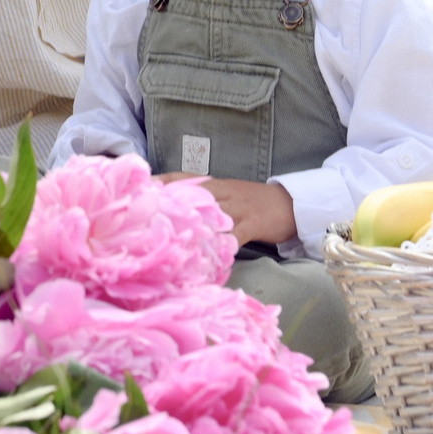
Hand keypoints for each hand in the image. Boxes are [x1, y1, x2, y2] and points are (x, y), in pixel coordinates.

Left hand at [159, 174, 298, 245]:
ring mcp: (239, 207)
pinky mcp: (254, 222)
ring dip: (193, 223)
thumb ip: (205, 202)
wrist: (291, 203)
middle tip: (147, 211)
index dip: (164, 181)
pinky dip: (224, 244)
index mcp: (216, 184)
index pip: (186, 177)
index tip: (142, 188)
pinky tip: (211, 255)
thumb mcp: (228, 196)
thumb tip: (177, 212)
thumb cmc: (254, 203)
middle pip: (194, 193)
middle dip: (171, 201)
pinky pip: (236, 234)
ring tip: (171, 234)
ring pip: (212, 212)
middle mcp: (224, 192)